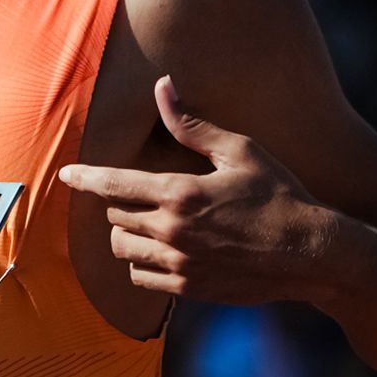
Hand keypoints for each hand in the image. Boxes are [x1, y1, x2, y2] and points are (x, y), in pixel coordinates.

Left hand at [58, 78, 331, 303]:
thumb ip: (192, 125)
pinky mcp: (188, 289)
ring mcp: (179, 264)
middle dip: (120, 204)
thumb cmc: (278, 195)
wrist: (309, 254)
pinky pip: (141, 280)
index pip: (113, 184)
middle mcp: (173, 231)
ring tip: (148, 225)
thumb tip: (163, 86)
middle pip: (114, 217)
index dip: (85, 177)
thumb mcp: (240, 151)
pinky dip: (141, 266)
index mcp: (181, 192)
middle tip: (140, 195)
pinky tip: (160, 253)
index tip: (66, 174)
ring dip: (127, 235)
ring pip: (122, 250)